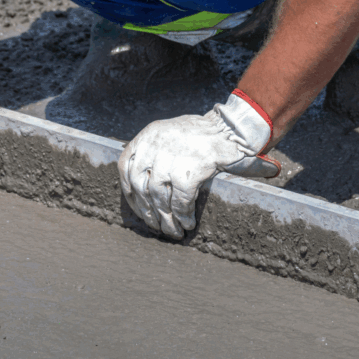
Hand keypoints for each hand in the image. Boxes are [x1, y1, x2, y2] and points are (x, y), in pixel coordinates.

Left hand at [118, 92, 280, 238]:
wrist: (233, 127)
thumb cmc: (203, 135)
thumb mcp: (170, 135)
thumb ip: (154, 153)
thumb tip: (142, 189)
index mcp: (149, 135)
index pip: (125, 166)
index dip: (128, 191)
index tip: (137, 207)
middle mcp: (156, 143)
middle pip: (141, 185)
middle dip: (148, 211)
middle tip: (157, 226)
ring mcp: (173, 156)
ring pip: (159, 196)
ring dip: (166, 218)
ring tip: (173, 230)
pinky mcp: (191, 168)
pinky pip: (180, 199)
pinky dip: (183, 214)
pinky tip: (188, 223)